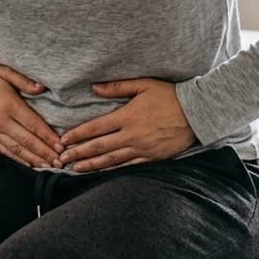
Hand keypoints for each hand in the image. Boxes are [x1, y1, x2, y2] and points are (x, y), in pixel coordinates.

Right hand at [0, 65, 63, 168]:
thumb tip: (43, 87)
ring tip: (50, 166)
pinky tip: (31, 165)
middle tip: (60, 162)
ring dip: (34, 160)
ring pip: (17, 150)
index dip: (48, 137)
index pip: (33, 124)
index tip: (61, 146)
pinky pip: (4, 151)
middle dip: (45, 153)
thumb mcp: (5, 72)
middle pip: (27, 141)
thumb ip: (24, 80)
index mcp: (8, 105)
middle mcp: (0, 121)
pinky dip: (18, 160)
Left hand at [57, 78, 195, 171]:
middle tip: (61, 159)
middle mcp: (132, 135)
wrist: (197, 112)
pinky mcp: (152, 158)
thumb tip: (93, 88)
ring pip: (111, 160)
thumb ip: (117, 87)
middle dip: (78, 153)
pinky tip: (100, 174)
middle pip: (99, 147)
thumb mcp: (143, 84)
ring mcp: (142, 149)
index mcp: (127, 116)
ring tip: (75, 169)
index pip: (95, 128)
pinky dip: (112, 171)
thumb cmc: (170, 95)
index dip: (77, 135)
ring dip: (91, 165)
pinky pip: (128, 167)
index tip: (63, 140)